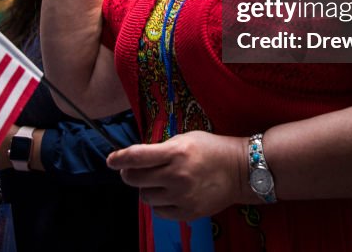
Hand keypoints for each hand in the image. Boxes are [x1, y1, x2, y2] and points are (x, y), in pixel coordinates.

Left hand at [106, 131, 245, 220]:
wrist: (240, 171)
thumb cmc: (211, 149)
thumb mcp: (185, 138)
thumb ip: (160, 148)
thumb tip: (134, 159)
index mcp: (176, 152)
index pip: (137, 157)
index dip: (119, 158)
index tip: (111, 160)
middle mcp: (177, 175)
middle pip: (135, 179)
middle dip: (129, 174)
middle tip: (133, 170)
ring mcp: (182, 196)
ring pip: (145, 197)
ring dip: (146, 188)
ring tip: (158, 181)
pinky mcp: (188, 212)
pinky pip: (159, 211)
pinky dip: (159, 203)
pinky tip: (168, 193)